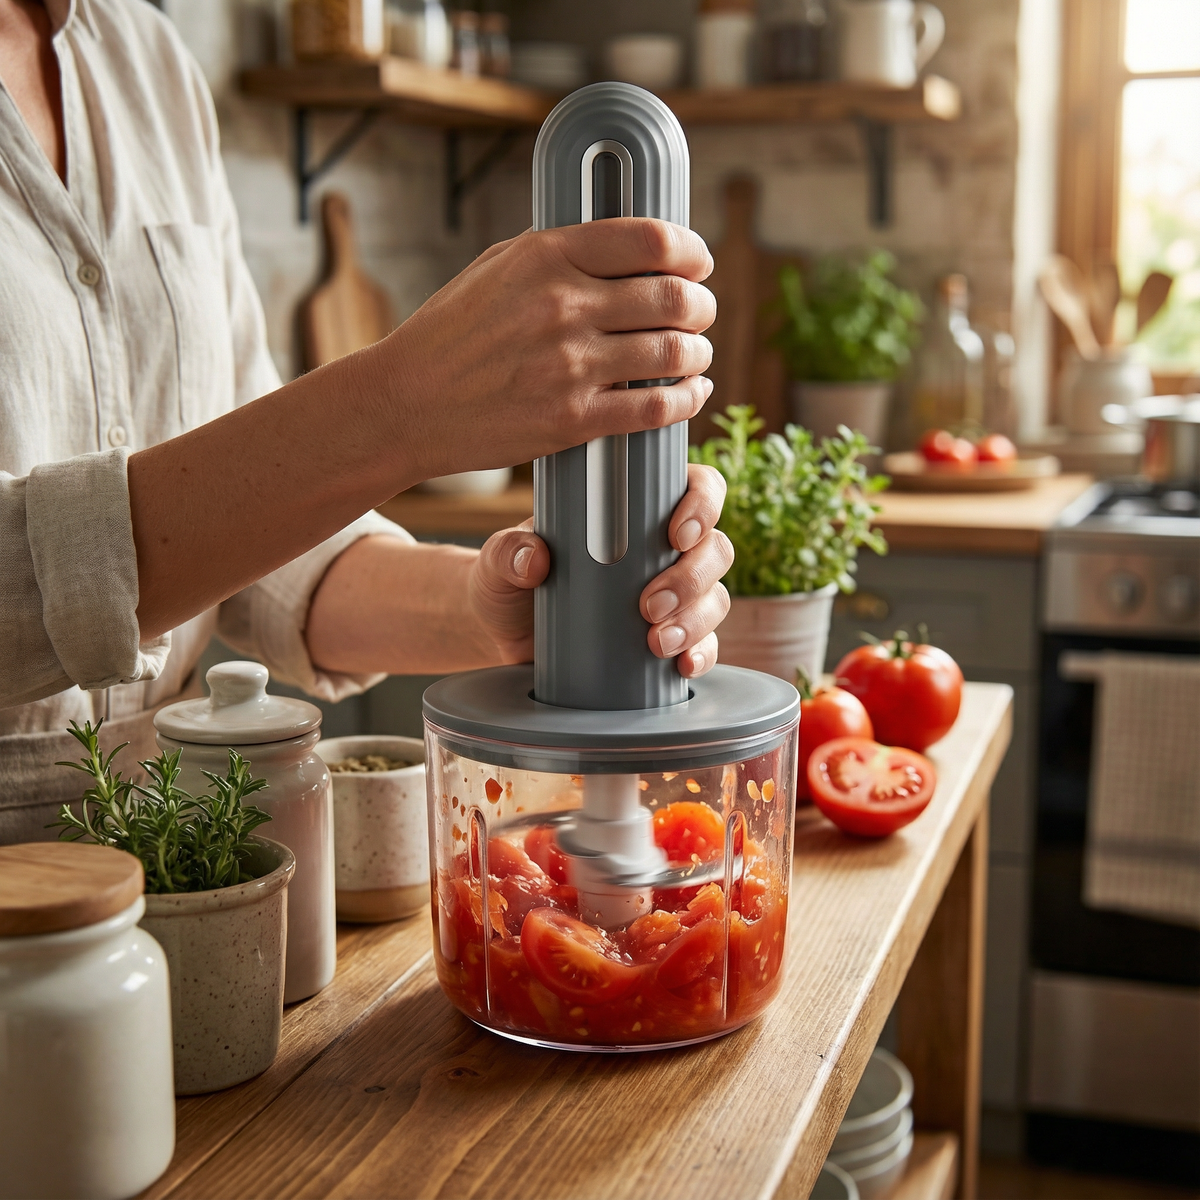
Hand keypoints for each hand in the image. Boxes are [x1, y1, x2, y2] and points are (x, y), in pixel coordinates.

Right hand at [375, 219, 716, 485]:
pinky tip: (689, 394)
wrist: (406, 404)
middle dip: (701, 305)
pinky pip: (654, 408)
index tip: (698, 263)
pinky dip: (685, 400)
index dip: (690, 251)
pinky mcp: (572, 419)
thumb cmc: (451, 335)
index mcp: (546, 256)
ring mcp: (569, 366)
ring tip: (696, 355)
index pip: (650, 240)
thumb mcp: (496, 268)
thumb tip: (628, 248)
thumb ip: (561, 253)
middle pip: (673, 297)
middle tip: (701, 313)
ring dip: (698, 353)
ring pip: (673, 353)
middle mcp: (563, 306)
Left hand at [468, 464, 730, 676]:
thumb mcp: (500, 561)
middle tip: (649, 604)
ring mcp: (673, 595)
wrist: (502, 637)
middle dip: (692, 577)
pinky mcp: (668, 637)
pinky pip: (706, 644)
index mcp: (637, 509)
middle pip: (715, 549)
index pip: (698, 488)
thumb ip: (509, 551)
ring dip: (697, 620)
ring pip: (715, 598)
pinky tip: (682, 665)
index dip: (702, 503)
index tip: (677, 533)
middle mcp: (663, 549)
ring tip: (656, 641)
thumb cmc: (509, 581)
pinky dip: (701, 654)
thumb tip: (534, 558)